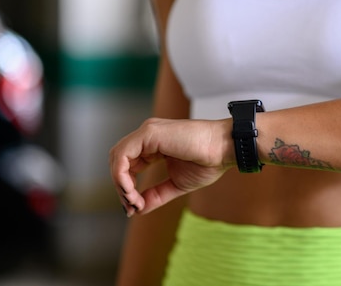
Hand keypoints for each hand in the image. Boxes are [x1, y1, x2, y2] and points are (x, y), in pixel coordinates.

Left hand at [109, 118, 229, 215]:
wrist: (224, 150)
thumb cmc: (208, 161)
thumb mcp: (176, 184)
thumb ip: (157, 194)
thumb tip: (138, 209)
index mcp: (154, 144)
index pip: (129, 165)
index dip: (127, 187)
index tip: (136, 207)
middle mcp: (148, 136)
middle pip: (119, 161)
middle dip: (121, 187)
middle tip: (132, 207)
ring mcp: (147, 132)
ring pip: (117, 158)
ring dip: (120, 183)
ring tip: (133, 201)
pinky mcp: (149, 133)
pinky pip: (122, 156)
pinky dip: (121, 176)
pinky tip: (132, 191)